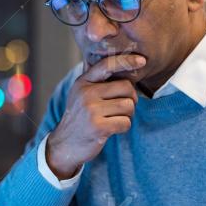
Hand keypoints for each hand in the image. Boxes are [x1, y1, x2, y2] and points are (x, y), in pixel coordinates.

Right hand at [46, 54, 144, 178]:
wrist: (64, 144)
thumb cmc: (79, 117)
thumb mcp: (80, 94)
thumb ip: (95, 79)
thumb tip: (118, 62)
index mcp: (83, 82)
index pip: (107, 65)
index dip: (127, 61)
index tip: (142, 60)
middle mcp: (86, 94)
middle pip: (126, 87)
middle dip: (131, 98)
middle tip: (124, 106)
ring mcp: (91, 110)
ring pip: (128, 106)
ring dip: (128, 115)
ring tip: (115, 118)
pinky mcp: (98, 127)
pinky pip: (126, 122)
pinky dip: (124, 127)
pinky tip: (112, 129)